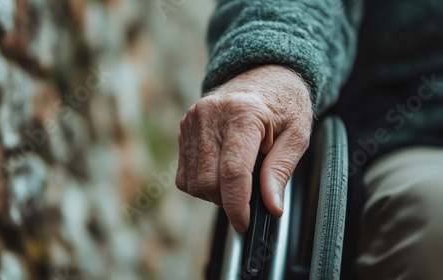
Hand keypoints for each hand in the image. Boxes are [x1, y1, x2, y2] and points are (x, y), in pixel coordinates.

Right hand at [176, 65, 312, 232]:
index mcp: (243, 113)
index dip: (237, 206)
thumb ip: (280, 170)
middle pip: (208, 181)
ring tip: (237, 176)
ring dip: (214, 193)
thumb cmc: (284, 103)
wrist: (263, 74)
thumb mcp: (297, 134)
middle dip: (227, 200)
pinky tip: (220, 170)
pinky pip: (184, 174)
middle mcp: (211, 114)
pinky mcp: (184, 127)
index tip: (244, 224)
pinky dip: (201, 183)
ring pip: (193, 182)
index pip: (233, 172)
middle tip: (248, 194)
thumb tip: (270, 206)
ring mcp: (192, 120)